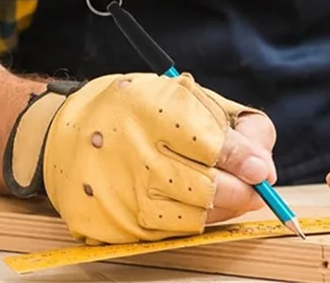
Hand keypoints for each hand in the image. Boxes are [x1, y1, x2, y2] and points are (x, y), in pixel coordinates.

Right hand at [4, 72, 275, 243]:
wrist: (65, 135)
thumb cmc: (134, 110)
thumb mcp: (181, 95)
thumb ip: (228, 124)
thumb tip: (264, 168)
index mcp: (153, 110)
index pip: (215, 145)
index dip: (246, 159)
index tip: (261, 169)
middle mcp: (136, 154)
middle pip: (210, 188)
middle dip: (241, 190)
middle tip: (252, 186)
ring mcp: (124, 194)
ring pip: (196, 216)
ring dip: (221, 208)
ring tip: (226, 193)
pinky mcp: (116, 225)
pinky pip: (171, 233)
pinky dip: (192, 221)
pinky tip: (194, 204)